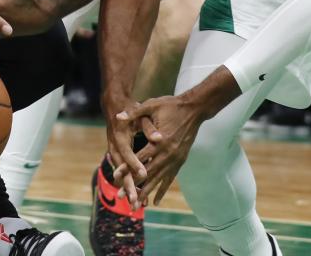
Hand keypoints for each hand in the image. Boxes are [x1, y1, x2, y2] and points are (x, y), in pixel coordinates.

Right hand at [102, 96, 152, 209]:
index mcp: (120, 137)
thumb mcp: (140, 112)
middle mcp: (115, 148)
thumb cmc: (130, 107)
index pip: (128, 153)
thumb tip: (158, 137)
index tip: (144, 174)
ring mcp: (115, 153)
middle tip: (134, 201)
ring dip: (129, 189)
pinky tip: (138, 196)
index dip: (135, 164)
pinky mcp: (118, 155)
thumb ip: (148, 127)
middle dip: (129, 186)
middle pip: (122, 170)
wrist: (114, 104)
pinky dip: (130, 183)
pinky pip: (124, 173)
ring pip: (122, 175)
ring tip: (135, 205)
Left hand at [113, 94, 203, 208]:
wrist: (194, 109)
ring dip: (146, 192)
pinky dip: (162, 189)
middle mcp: (168, 153)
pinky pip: (170, 178)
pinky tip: (155, 201)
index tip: (116, 176)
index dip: (127, 167)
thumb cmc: (171, 105)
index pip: (140, 157)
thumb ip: (134, 113)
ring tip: (137, 206)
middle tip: (121, 196)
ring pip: (158, 179)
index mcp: (160, 140)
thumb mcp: (151, 105)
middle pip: (148, 173)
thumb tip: (118, 117)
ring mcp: (175, 158)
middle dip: (134, 185)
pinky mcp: (180, 160)